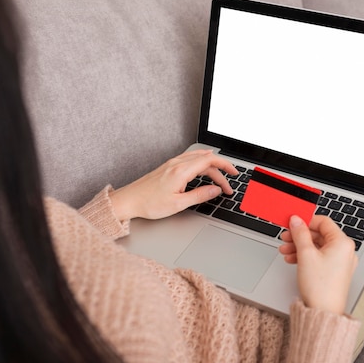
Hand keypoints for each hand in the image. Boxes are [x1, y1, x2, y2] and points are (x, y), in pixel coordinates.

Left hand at [109, 149, 237, 220]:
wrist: (129, 200)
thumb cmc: (149, 203)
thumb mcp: (178, 204)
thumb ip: (200, 195)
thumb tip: (216, 190)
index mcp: (181, 171)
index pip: (210, 161)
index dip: (225, 166)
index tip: (234, 174)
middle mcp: (177, 163)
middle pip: (206, 160)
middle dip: (221, 172)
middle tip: (228, 186)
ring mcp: (172, 163)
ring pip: (198, 159)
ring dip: (212, 167)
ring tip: (221, 176)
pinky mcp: (168, 166)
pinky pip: (190, 159)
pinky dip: (202, 162)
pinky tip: (203, 165)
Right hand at [279, 215, 357, 314]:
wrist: (323, 312)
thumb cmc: (320, 287)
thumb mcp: (305, 254)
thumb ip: (300, 233)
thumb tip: (296, 220)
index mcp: (342, 243)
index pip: (323, 222)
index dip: (306, 221)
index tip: (293, 222)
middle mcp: (345, 251)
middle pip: (319, 235)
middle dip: (299, 236)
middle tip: (285, 237)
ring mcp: (341, 262)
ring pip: (318, 247)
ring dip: (300, 246)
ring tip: (285, 251)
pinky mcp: (335, 272)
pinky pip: (320, 257)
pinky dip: (306, 256)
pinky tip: (292, 259)